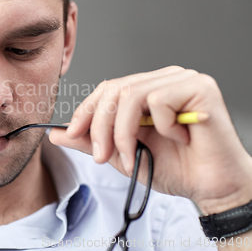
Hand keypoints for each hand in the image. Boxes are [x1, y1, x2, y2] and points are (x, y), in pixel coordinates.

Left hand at [49, 66, 251, 214]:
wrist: (212, 188)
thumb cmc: (175, 168)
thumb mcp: (122, 155)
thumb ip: (91, 141)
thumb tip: (56, 133)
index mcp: (147, 89)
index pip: (107, 88)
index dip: (86, 111)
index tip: (72, 134)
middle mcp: (164, 79)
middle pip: (114, 89)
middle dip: (100, 127)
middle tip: (102, 156)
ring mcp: (183, 79)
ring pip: (131, 94)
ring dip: (123, 132)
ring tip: (132, 155)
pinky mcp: (200, 87)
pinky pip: (159, 100)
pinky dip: (160, 127)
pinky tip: (178, 139)